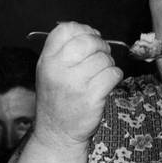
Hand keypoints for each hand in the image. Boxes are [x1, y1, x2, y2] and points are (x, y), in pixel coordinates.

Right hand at [31, 22, 123, 150]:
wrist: (57, 133)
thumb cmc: (57, 100)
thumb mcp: (49, 72)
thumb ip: (63, 51)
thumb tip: (91, 32)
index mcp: (47, 60)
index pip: (66, 29)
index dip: (83, 30)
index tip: (90, 38)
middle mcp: (58, 69)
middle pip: (88, 41)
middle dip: (101, 46)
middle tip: (101, 55)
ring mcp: (75, 84)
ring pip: (104, 59)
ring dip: (108, 65)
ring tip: (100, 75)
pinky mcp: (91, 97)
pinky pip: (113, 74)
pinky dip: (115, 77)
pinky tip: (106, 84)